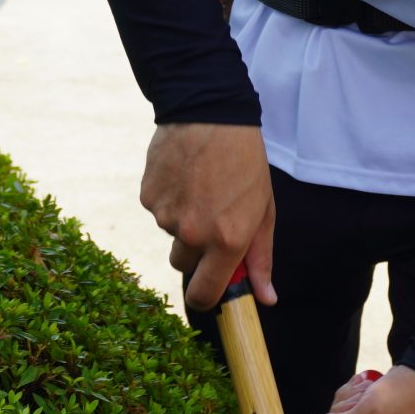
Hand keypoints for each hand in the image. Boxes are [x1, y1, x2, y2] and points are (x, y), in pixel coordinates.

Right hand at [141, 122, 276, 310]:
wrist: (210, 114)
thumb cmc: (245, 163)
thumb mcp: (263, 211)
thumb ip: (260, 259)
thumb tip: (266, 299)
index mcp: (226, 241)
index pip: (204, 294)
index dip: (205, 298)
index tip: (208, 291)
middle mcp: (192, 233)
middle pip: (183, 265)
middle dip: (195, 252)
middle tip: (211, 218)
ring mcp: (165, 216)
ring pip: (170, 235)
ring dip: (182, 222)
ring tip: (200, 187)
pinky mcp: (147, 197)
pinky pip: (157, 211)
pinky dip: (168, 201)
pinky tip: (183, 176)